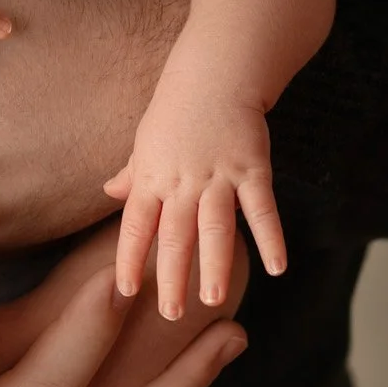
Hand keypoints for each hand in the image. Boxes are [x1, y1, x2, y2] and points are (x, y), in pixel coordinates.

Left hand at [103, 94, 287, 317]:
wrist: (217, 70)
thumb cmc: (177, 106)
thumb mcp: (145, 140)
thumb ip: (133, 174)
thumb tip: (110, 192)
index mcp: (152, 177)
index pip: (135, 226)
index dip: (130, 260)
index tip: (126, 292)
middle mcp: (182, 181)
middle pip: (175, 236)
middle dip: (172, 277)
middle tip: (171, 316)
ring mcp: (218, 175)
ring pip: (215, 228)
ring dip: (215, 266)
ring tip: (213, 301)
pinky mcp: (253, 167)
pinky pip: (262, 208)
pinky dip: (271, 238)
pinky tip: (277, 268)